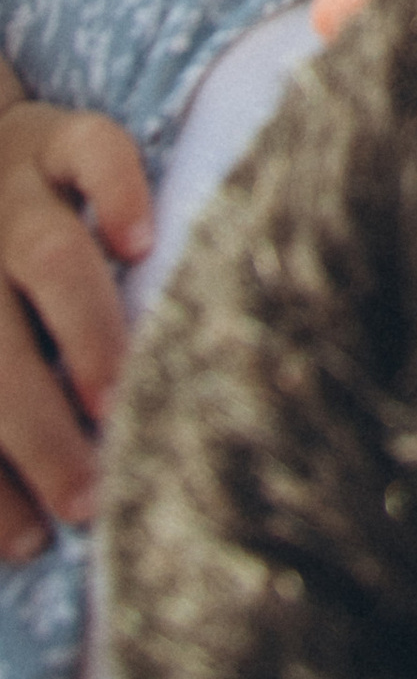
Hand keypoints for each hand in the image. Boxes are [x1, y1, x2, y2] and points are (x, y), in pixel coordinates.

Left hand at [0, 92, 150, 555]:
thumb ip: (0, 413)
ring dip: (83, 334)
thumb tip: (22, 538)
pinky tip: (141, 242)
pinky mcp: (53, 133)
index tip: (28, 545)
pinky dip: (117, 193)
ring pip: (48, 259)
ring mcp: (6, 190)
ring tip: (117, 398)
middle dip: (35, 433)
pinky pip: (92, 150)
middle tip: (85, 497)